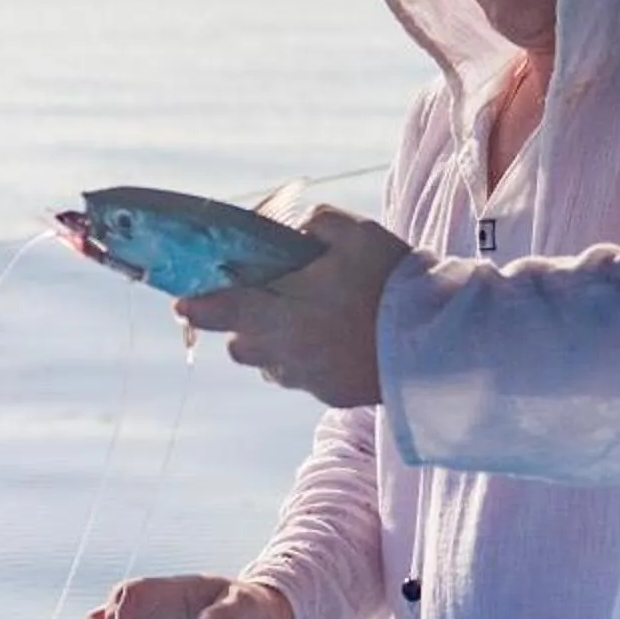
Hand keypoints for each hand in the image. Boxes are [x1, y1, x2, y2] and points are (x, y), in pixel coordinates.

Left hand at [175, 205, 410, 407]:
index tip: (182, 303)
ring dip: (275, 346)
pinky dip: (309, 362)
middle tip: (261, 305)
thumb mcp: (356, 233)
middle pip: (240, 346)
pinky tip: (335, 343)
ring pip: (271, 365)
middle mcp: (286, 350)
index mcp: (282, 310)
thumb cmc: (391, 282)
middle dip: (240, 327)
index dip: (198, 307)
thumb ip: (316, 223)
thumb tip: (297, 227)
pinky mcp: (332, 395)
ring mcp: (308, 377)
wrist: (437, 341)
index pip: (222, 310)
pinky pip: (304, 378)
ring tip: (307, 323)